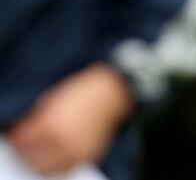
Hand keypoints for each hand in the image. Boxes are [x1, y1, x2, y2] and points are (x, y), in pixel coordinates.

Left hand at [7, 63, 134, 174]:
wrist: (111, 93)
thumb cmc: (83, 92)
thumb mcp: (52, 100)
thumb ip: (35, 118)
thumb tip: (20, 131)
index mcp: (51, 123)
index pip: (22, 141)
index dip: (16, 138)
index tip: (15, 134)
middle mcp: (63, 140)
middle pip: (32, 158)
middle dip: (24, 153)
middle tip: (23, 146)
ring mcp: (77, 150)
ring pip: (47, 169)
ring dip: (38, 164)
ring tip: (35, 155)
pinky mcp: (89, 156)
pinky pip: (65, 170)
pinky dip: (55, 169)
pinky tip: (52, 160)